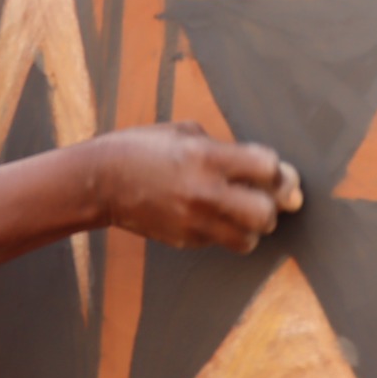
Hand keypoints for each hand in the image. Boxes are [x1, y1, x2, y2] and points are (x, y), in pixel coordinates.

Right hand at [90, 124, 303, 253]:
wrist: (101, 181)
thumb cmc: (145, 148)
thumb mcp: (187, 134)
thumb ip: (228, 150)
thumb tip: (270, 171)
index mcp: (207, 157)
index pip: (268, 168)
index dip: (275, 169)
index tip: (268, 170)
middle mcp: (204, 192)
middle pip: (266, 214)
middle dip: (272, 205)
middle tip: (262, 196)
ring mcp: (194, 221)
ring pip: (250, 239)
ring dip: (252, 226)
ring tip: (240, 211)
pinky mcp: (186, 240)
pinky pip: (223, 243)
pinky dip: (227, 232)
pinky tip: (212, 215)